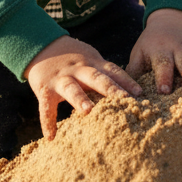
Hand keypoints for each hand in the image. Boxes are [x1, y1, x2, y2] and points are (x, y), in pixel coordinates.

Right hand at [24, 36, 141, 139]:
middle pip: (96, 78)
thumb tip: (129, 91)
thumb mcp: (89, 58)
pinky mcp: (44, 88)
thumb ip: (104, 72)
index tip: (140, 94)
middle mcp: (79, 69)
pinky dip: (47, 121)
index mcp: (92, 63)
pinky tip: (51, 136)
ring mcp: (61, 78)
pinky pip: (46, 106)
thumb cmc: (71, 57)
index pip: (112, 70)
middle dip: (111, 89)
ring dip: (80, 99)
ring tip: (88, 111)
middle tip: (125, 101)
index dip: (126, 81)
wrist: (41, 44)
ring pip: (72, 88)